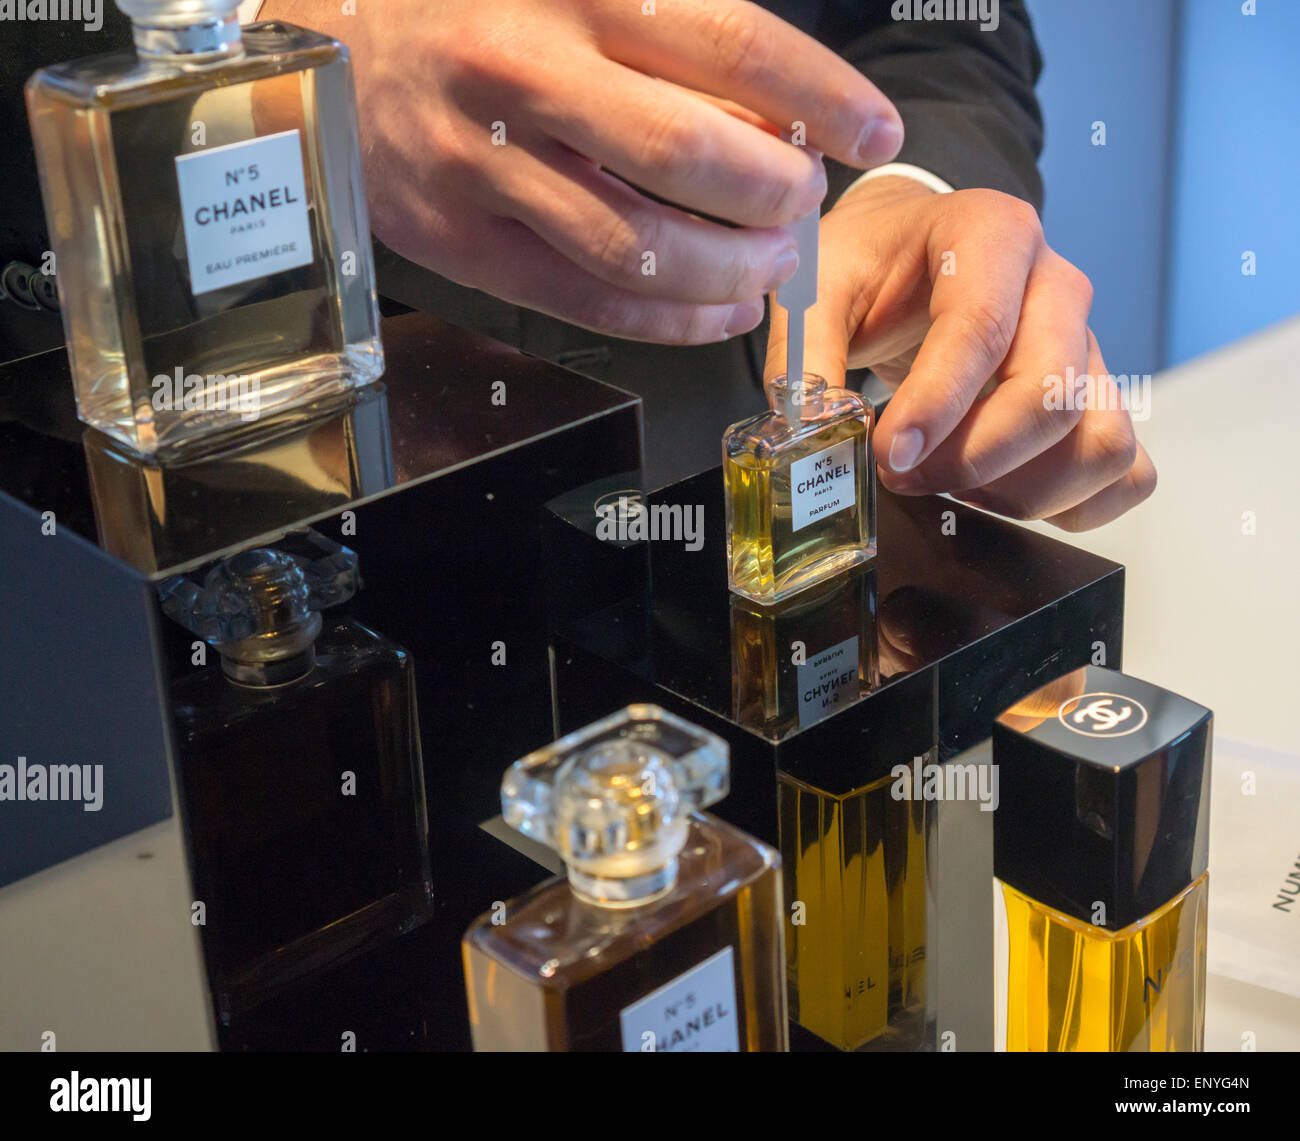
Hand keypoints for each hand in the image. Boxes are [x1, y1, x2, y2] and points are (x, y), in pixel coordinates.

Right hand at [262, 0, 903, 342]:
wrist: (329, 46)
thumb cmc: (470, 1)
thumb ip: (667, 15)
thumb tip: (777, 96)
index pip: (727, 41)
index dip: (817, 95)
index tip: (874, 129)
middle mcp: (528, 76)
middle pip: (689, 156)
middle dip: (775, 194)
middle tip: (804, 203)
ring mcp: (487, 171)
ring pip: (639, 248)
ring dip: (730, 272)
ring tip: (771, 267)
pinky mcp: (466, 245)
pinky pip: (589, 302)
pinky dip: (673, 322)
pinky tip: (720, 313)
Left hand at [766, 177, 1156, 530]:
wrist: (913, 249)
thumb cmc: (873, 264)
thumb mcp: (820, 288)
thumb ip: (806, 356)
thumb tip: (810, 434)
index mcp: (992, 236)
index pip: (980, 329)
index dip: (936, 406)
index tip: (890, 455)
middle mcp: (1058, 288)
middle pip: (1052, 396)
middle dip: (970, 461)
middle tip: (900, 474)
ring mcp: (1089, 346)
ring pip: (1099, 442)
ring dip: (1021, 492)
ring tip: (949, 484)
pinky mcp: (1099, 398)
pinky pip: (1126, 470)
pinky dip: (1073, 505)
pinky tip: (1002, 496)